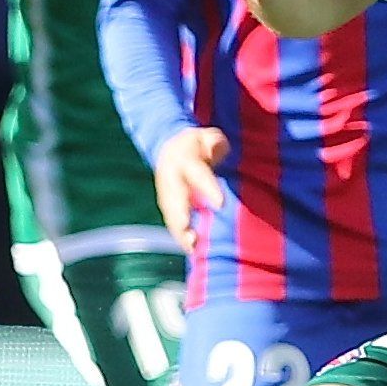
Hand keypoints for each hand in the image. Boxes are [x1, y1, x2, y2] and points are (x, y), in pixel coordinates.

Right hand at [154, 125, 227, 245]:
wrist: (169, 148)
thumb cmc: (197, 145)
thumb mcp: (208, 137)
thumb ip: (214, 143)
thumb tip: (215, 149)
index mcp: (184, 159)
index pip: (198, 174)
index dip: (208, 188)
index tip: (220, 204)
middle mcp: (171, 177)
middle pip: (176, 197)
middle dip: (182, 214)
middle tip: (190, 232)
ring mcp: (166, 192)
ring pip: (170, 213)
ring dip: (179, 230)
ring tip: (191, 246)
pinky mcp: (166, 205)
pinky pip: (170, 221)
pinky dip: (178, 235)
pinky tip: (189, 248)